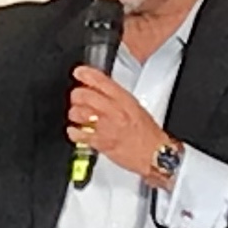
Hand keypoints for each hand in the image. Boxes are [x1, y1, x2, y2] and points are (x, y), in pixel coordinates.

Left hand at [67, 66, 171, 181]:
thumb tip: (102, 90)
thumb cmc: (148, 134)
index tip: (79, 72)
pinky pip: (78, 134)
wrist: (154, 154)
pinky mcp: (100, 143)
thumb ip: (117, 97)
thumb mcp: (135, 107)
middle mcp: (114, 111)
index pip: (101, 80)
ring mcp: (105, 127)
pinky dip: (73, 132)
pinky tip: (75, 131)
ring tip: (77, 115)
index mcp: (124, 100)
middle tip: (76, 97)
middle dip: (76, 95)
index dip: (86, 74)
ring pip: (78, 113)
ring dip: (74, 113)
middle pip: (84, 95)